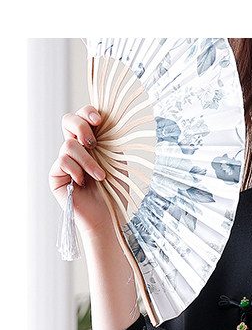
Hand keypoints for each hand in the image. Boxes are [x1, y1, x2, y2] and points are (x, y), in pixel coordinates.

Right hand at [48, 105, 112, 237]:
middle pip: (68, 120)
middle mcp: (75, 149)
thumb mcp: (117, 162)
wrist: (109, 217)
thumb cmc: (115, 192)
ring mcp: (63, 162)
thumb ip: (111, 141)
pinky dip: (77, 171)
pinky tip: (84, 183)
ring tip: (100, 176)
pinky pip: (62, 162)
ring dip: (87, 161)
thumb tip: (110, 120)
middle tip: (93, 144)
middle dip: (82, 127)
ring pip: (69, 145)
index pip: (82, 117)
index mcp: (90, 143)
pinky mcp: (56, 176)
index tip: (99, 120)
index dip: (87, 112)